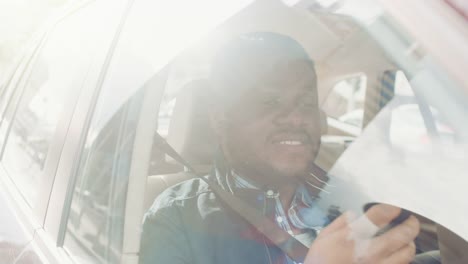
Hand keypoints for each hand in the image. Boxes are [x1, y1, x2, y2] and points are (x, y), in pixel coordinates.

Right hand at [304, 204, 419, 263]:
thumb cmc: (321, 261)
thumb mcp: (323, 237)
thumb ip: (340, 223)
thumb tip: (354, 214)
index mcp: (353, 236)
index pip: (379, 216)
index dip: (391, 208)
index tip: (395, 207)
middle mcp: (370, 250)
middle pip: (401, 234)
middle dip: (410, 224)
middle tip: (411, 220)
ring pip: (407, 253)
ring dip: (410, 243)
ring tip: (407, 239)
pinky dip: (403, 258)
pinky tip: (399, 255)